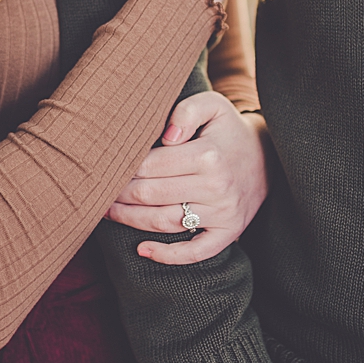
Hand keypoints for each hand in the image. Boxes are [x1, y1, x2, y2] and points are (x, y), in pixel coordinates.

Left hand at [108, 90, 266, 260]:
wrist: (268, 157)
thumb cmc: (227, 129)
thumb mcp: (212, 106)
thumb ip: (186, 111)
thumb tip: (166, 135)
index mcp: (207, 155)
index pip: (150, 165)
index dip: (121, 167)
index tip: (102, 166)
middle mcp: (217, 187)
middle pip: (151, 195)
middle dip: (118, 194)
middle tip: (95, 190)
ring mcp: (224, 214)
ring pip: (166, 222)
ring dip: (131, 221)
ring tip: (106, 213)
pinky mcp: (229, 233)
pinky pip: (197, 252)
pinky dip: (168, 256)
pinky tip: (142, 251)